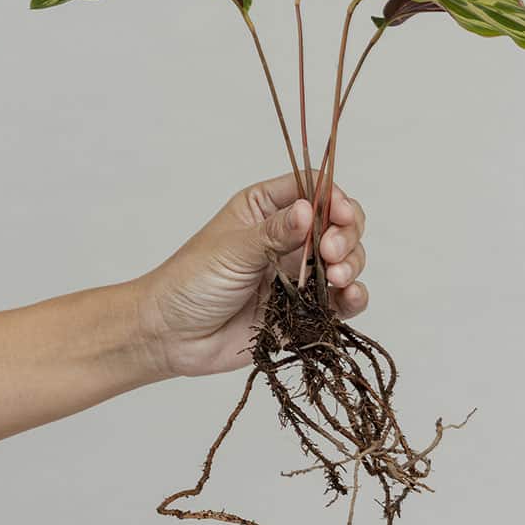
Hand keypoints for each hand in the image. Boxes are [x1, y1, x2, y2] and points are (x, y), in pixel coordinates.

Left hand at [138, 172, 367, 377]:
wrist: (171, 337)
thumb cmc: (190, 282)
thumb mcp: (232, 250)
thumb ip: (274, 233)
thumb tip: (309, 210)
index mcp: (265, 208)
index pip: (312, 188)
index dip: (333, 198)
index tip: (341, 215)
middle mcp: (287, 237)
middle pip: (338, 222)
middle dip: (345, 234)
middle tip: (330, 253)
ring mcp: (298, 273)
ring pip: (346, 259)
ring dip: (352, 264)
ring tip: (336, 277)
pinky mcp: (304, 309)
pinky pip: (340, 300)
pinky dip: (354, 296)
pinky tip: (350, 296)